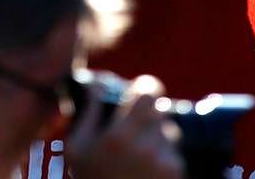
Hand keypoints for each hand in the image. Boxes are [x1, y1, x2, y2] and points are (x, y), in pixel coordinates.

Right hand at [66, 73, 183, 178]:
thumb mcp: (77, 149)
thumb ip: (89, 112)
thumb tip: (98, 83)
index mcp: (120, 135)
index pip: (148, 92)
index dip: (144, 88)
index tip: (139, 93)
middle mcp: (147, 146)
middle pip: (160, 112)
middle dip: (148, 117)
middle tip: (134, 131)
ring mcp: (165, 161)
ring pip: (169, 133)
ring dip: (157, 137)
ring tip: (139, 155)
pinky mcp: (177, 173)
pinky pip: (174, 153)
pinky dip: (164, 156)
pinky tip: (148, 169)